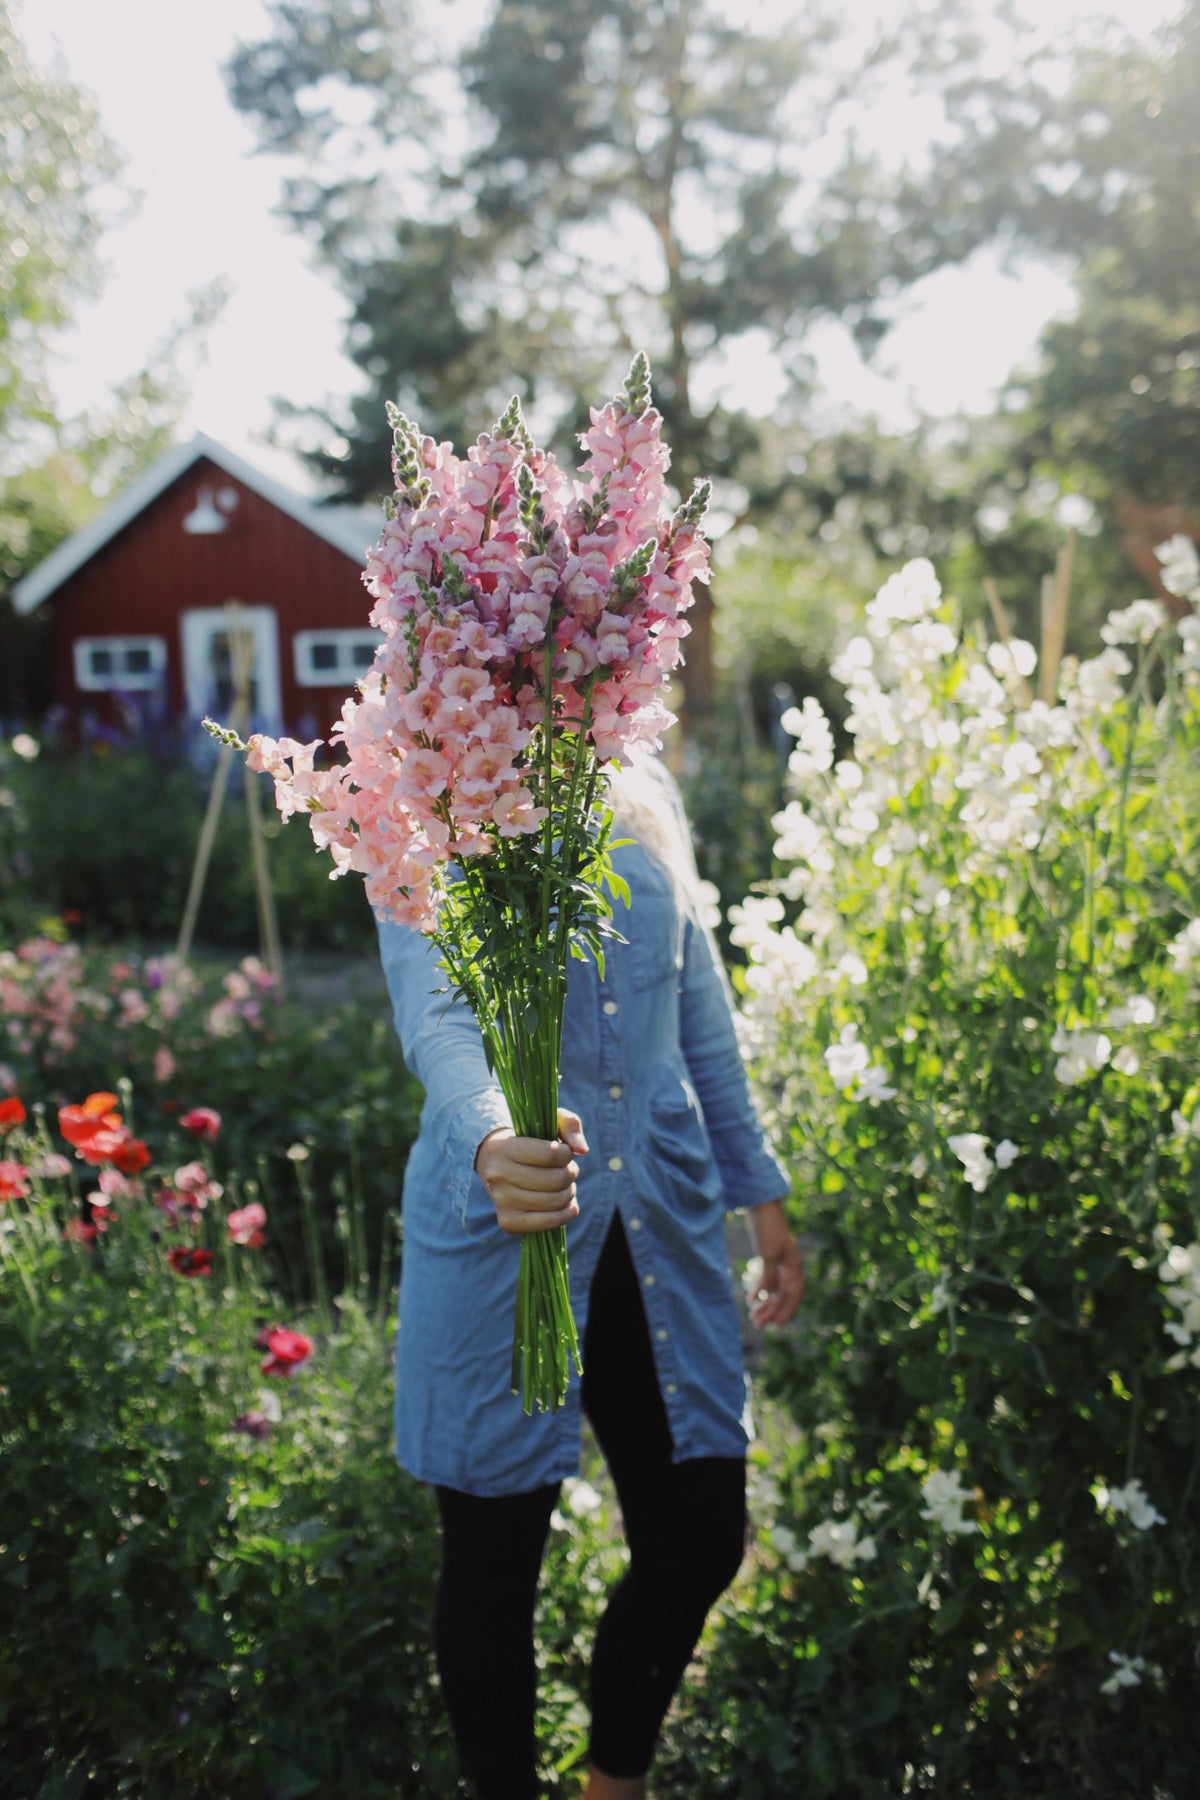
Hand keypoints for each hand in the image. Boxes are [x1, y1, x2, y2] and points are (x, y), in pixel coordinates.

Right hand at [475, 1109, 588, 1235]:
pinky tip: (568, 1205)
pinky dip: (565, 1215)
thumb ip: (568, 1124)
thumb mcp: (545, 1122)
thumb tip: (582, 1150)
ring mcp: (501, 1201)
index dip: (566, 1153)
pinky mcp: (507, 1222)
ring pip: (554, 1202)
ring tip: (565, 1185)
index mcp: (504, 1147)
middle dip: (570, 1174)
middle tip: (568, 1170)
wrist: (492, 1162)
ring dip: (569, 1193)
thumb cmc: (525, 1140)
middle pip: (555, 1180)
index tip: (564, 1152)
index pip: (550, 1154)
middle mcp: (498, 1175)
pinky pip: (547, 1223)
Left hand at [746, 1199, 803, 1328]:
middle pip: (782, 1295)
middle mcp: (790, 1266)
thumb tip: (769, 1295)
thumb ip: (770, 1275)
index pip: (793, 1294)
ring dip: (765, 1304)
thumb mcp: (767, 1253)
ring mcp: (780, 1263)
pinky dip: (760, 1290)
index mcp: (794, 1265)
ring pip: (775, 1290)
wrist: (760, 1206)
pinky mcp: (770, 1258)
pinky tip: (751, 1299)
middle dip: (771, 1311)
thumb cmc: (767, 1228)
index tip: (776, 1325)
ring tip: (753, 1317)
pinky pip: (768, 1280)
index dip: (786, 1311)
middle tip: (757, 1325)